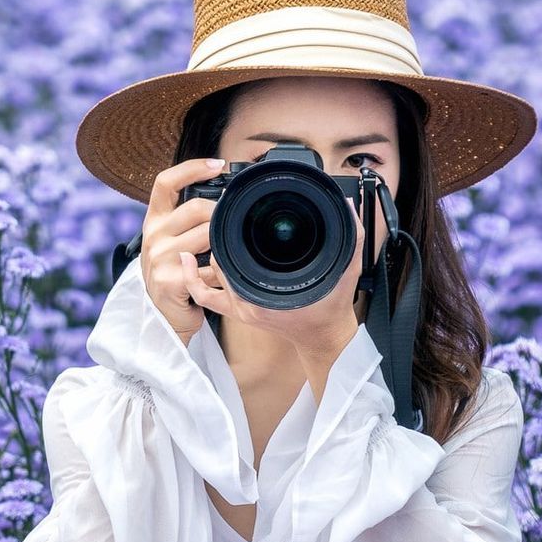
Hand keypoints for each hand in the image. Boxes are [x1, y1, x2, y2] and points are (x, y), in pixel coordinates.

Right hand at [139, 157, 228, 344]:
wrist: (164, 316)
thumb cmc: (176, 273)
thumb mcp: (173, 241)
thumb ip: (188, 220)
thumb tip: (224, 195)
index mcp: (154, 221)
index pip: (165, 182)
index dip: (192, 168)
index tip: (219, 164)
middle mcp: (153, 236)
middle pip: (197, 208)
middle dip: (221, 214)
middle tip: (235, 223)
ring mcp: (159, 258)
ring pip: (208, 235)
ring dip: (224, 245)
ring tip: (227, 254)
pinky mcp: (170, 281)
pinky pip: (209, 268)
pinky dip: (221, 273)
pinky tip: (221, 278)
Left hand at [183, 192, 365, 354]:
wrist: (324, 337)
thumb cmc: (332, 307)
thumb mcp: (347, 268)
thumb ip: (352, 236)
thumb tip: (347, 204)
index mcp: (267, 294)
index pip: (234, 256)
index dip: (228, 231)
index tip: (229, 211)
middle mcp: (248, 302)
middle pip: (218, 261)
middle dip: (217, 238)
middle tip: (220, 214)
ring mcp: (240, 308)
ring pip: (210, 276)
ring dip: (208, 254)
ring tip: (209, 229)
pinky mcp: (238, 312)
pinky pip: (206, 297)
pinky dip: (193, 280)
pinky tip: (188, 260)